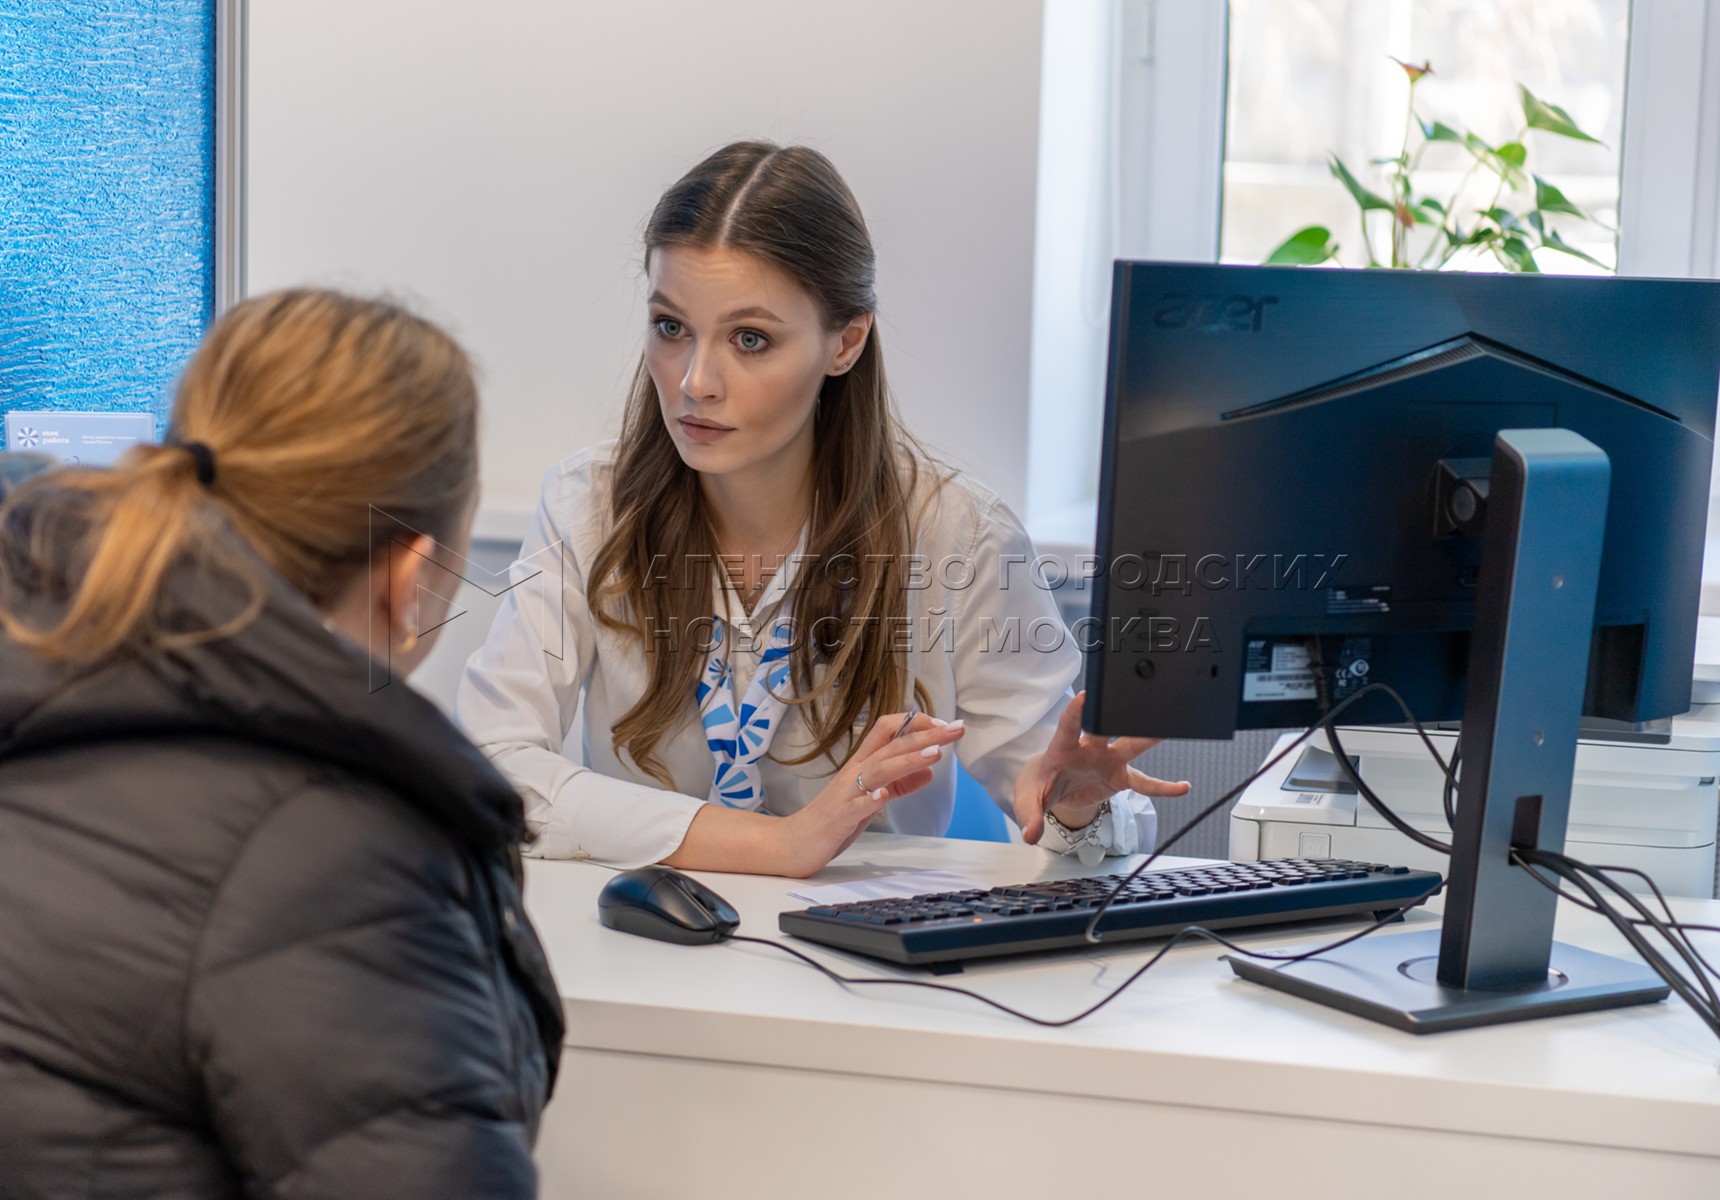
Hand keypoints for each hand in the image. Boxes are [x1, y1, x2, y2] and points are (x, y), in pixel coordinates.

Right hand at [769, 712, 966, 877]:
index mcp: (862, 765)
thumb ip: (900, 784)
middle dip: (925, 737)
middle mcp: (854, 773)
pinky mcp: (838, 819)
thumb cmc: (834, 819)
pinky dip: (870, 801)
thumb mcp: (872, 798)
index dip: (916, 724)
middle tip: (955, 730)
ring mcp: (845, 795)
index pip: (888, 731)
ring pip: (878, 770)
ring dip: (906, 761)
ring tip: (934, 754)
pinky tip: (884, 796)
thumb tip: (930, 770)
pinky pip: (855, 807)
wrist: (794, 843)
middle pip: (891, 747)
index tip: (944, 726)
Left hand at [1014, 691, 1190, 845]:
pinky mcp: (1119, 776)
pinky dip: (1163, 787)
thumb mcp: (1028, 802)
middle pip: (1105, 729)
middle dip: (1118, 718)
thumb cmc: (1038, 787)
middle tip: (1136, 706)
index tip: (1085, 696)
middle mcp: (1089, 748)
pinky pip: (1145, 782)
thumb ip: (1031, 816)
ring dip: (1148, 738)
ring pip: (1131, 746)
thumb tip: (1030, 835)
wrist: (1050, 789)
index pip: (1069, 726)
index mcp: (1063, 748)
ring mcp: (1107, 760)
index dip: (1076, 712)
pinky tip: (1182, 787)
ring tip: (1172, 728)